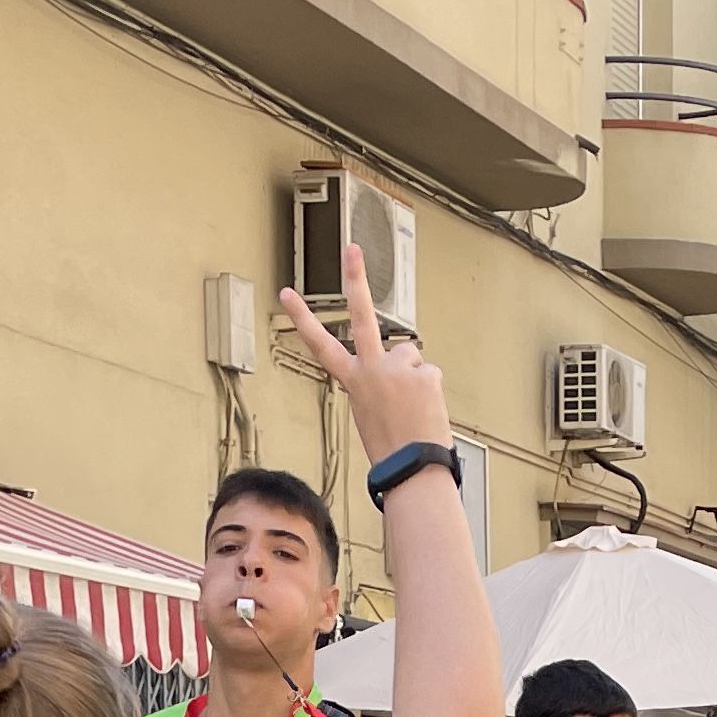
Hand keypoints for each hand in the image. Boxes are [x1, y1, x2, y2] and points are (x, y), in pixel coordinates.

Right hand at [280, 245, 450, 462]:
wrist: (413, 468)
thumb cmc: (390, 448)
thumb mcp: (371, 411)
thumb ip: (377, 381)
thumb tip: (399, 362)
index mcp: (353, 381)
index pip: (321, 346)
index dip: (302, 319)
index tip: (286, 294)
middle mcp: (372, 368)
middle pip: (362, 315)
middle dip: (355, 278)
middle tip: (353, 248)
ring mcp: (399, 369)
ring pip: (409, 356)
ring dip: (413, 377)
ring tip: (412, 408)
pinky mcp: (425, 374)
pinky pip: (429, 375)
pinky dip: (430, 392)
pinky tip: (426, 412)